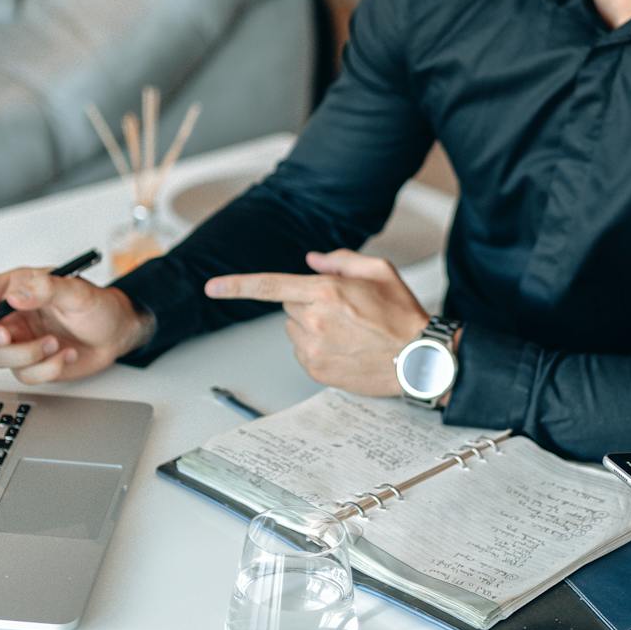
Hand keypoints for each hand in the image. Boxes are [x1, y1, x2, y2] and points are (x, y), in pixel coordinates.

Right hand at [0, 269, 150, 383]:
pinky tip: (66, 354)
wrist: (118, 333)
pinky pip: (23, 375)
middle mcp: (10, 315)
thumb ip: (46, 288)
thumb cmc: (97, 306)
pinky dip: (48, 368)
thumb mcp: (76, 291)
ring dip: (27, 354)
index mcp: (14, 289)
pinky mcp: (31, 363)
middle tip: (8, 334)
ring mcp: (18, 341)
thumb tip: (17, 294)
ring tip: (56, 343)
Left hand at [204, 249, 428, 396]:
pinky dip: (316, 347)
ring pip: (294, 329)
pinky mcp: (316, 369)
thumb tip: (311, 260)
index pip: (269, 286)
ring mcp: (313, 349)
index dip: (236, 286)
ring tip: (347, 331)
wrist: (418, 360)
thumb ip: (339, 260)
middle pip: (288, 304)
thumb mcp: (379, 271)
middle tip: (342, 309)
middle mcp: (314, 321)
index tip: (212, 287)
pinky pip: (301, 351)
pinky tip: (345, 347)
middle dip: (307, 302)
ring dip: (311, 326)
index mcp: (326, 292)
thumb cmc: (402, 315)